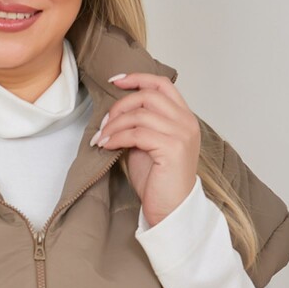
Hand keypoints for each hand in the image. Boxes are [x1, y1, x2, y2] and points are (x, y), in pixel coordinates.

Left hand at [90, 72, 200, 227]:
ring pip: (140, 114)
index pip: (162, 84)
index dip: (137, 78)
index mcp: (184, 117)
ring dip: (114, 125)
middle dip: (119, 106)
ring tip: (101, 138)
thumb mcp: (147, 145)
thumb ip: (139, 125)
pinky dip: (116, 138)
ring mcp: (181, 134)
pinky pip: (137, 133)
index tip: (115, 81)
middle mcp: (186, 122)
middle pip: (148, 96)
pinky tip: (106, 146)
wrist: (171, 209)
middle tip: (104, 123)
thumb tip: (115, 113)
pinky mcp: (172, 148)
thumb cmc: (158, 181)